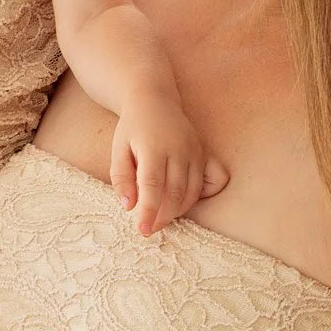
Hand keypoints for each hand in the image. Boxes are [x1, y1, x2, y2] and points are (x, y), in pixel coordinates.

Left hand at [111, 93, 230, 235]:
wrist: (154, 100)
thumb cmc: (133, 128)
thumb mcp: (118, 149)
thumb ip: (121, 178)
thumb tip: (128, 206)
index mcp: (153, 147)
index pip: (152, 186)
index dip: (148, 211)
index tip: (142, 230)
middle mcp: (179, 149)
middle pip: (174, 193)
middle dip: (162, 216)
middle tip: (149, 228)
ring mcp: (195, 151)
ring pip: (192, 191)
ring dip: (177, 211)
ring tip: (160, 217)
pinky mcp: (204, 153)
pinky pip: (212, 181)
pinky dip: (199, 196)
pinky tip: (184, 200)